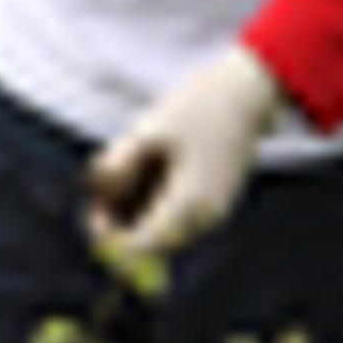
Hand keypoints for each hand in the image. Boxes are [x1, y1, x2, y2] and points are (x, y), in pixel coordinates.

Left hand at [84, 43, 280, 266]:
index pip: (139, 250)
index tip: (96, 206)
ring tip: (131, 167)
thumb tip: (96, 195)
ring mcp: (211, 215)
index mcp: (188, 206)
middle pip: (148, 247)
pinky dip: (152, 203)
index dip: (110, 238)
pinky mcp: (212, 205)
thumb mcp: (146, 130)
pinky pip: (173, 219)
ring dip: (135, 212)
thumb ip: (116, 166)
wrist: (247, 92)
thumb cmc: (197, 106)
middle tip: (104, 186)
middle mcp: (204, 221)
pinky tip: (151, 167)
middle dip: (120, 223)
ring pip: (159, 234)